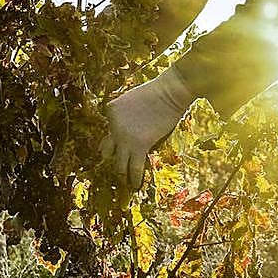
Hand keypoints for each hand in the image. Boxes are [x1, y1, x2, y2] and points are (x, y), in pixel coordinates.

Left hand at [100, 68, 195, 193]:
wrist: (170, 92)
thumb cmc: (156, 92)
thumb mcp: (132, 99)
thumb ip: (126, 115)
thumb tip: (130, 129)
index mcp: (110, 112)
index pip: (108, 131)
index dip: (116, 140)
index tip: (121, 147)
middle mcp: (113, 126)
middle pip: (106, 151)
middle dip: (112, 160)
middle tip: (117, 169)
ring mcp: (124, 137)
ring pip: (118, 163)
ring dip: (121, 174)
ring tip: (124, 183)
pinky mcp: (139, 145)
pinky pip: (134, 167)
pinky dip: (134, 179)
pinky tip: (135, 186)